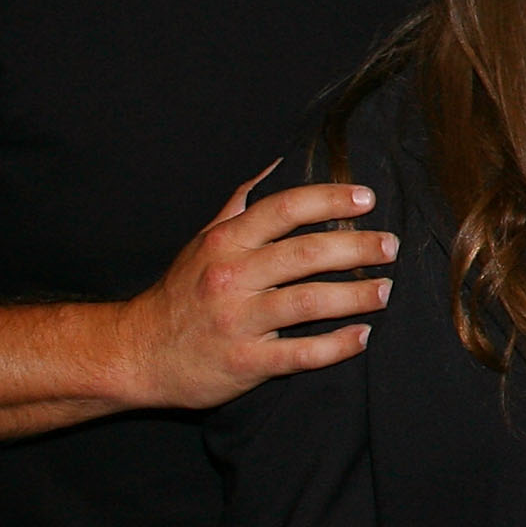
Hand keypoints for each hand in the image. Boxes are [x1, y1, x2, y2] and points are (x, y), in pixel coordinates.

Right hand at [108, 165, 395, 410]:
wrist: (134, 354)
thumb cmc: (179, 293)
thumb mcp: (201, 242)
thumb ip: (238, 204)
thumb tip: (275, 164)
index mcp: (225, 242)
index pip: (284, 209)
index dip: (330, 199)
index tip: (367, 199)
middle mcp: (232, 277)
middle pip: (306, 253)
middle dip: (357, 247)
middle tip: (391, 246)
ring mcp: (238, 320)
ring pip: (310, 302)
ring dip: (356, 295)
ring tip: (385, 290)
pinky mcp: (245, 362)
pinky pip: (301, 353)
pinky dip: (337, 346)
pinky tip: (363, 336)